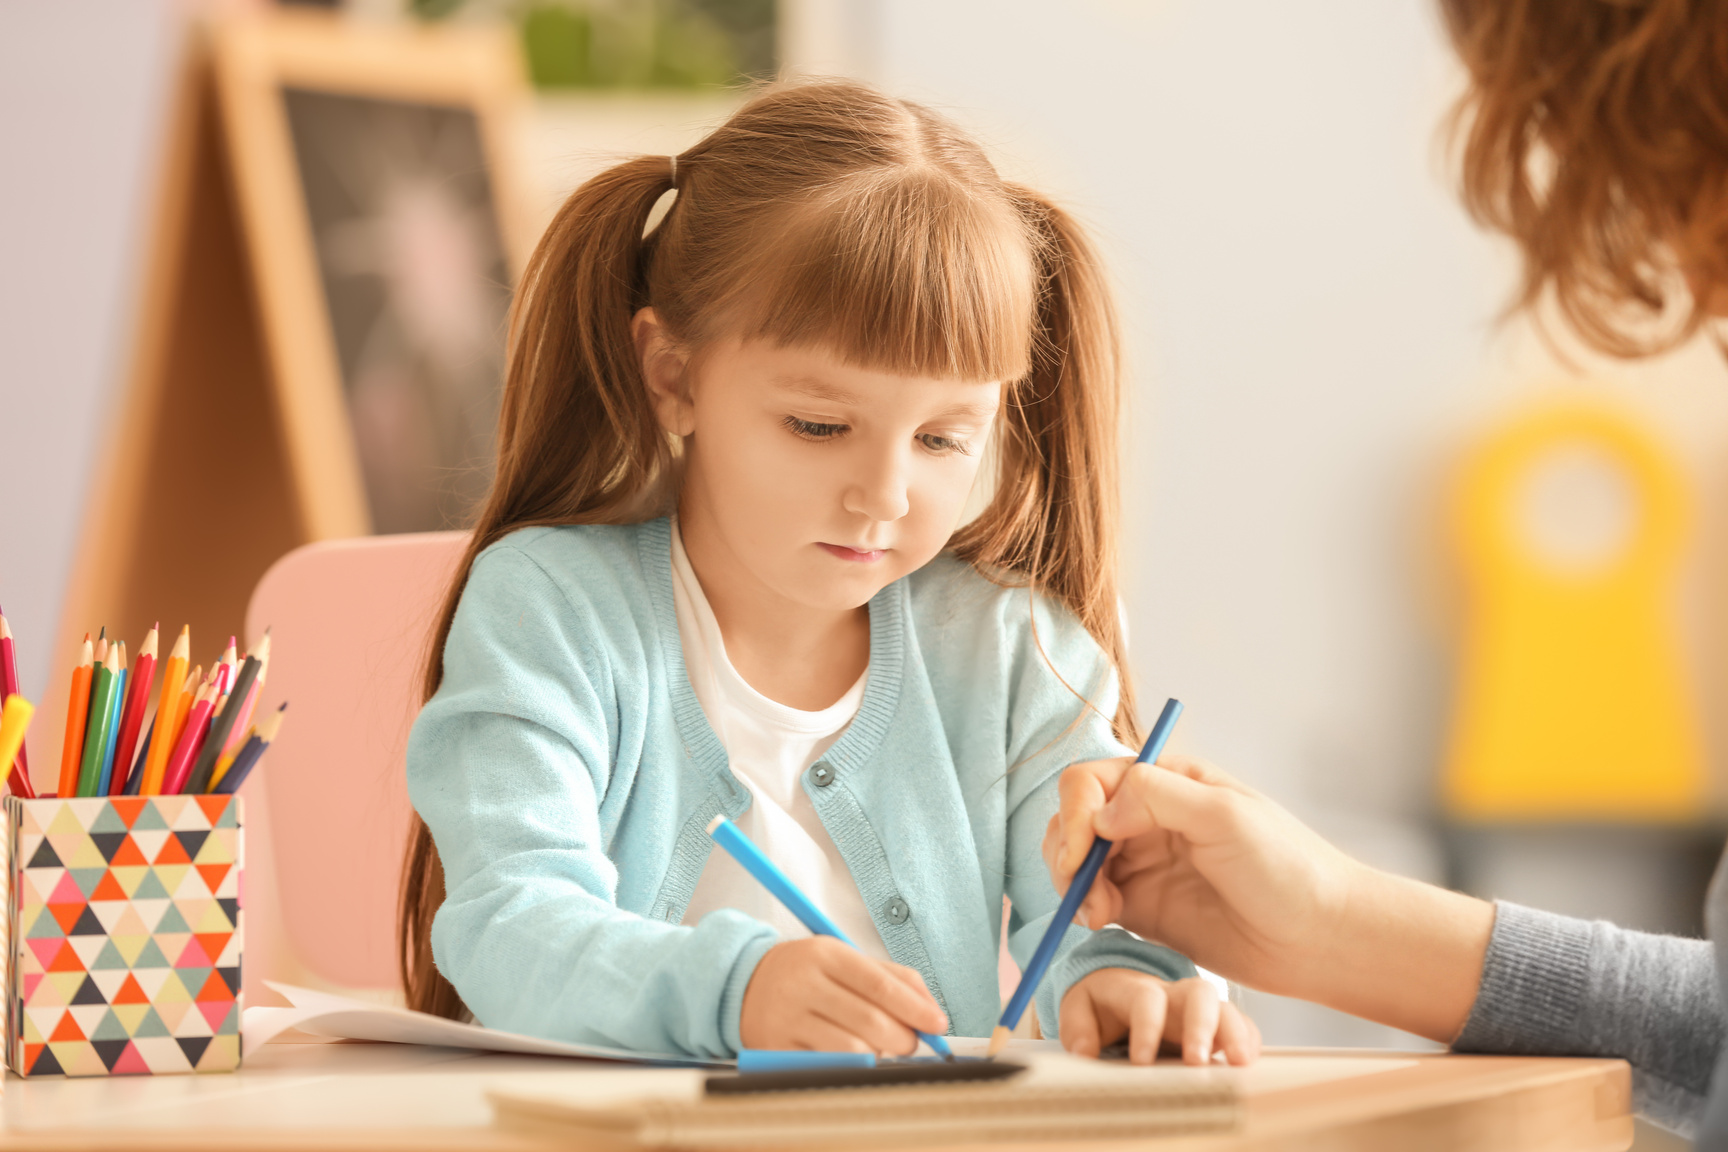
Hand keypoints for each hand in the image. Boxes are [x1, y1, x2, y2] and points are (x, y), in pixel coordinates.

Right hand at [739, 936, 947, 1053]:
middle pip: (869, 1020)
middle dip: (903, 1037)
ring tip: (879, 1047)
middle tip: (911, 1042)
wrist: (747, 983)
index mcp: (825, 954)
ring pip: (851, 1048)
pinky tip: (854, 1056)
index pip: (879, 983)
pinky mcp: (777, 1049)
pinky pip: (829, 1066)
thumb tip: (932, 1009)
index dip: (915, 1007)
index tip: (938, 1024)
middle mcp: (803, 984)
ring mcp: (788, 1018)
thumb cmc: (810, 972)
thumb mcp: (846, 959)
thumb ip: (892, 977)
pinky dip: (853, 1066)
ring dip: (878, 1054)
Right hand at [1044, 753, 1356, 993]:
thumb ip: (1158, 797)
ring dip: (1070, 882)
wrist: (1320, 939)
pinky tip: (1098, 922)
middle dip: (1067, 849)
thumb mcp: (1226, 816)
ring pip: (1075, 859)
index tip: (1085, 852)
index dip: (1079, 812)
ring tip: (1095, 912)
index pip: (1093, 780)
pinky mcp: (1142, 908)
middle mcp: (1148, 818)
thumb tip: (1101, 814)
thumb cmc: (1289, 869)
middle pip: (1075, 817)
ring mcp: (1144, 864)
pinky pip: (1091, 900)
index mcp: (1168, 782)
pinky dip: (1081, 908)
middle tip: (1080, 886)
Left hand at [1059, 968, 1259, 1065]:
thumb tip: (1084, 1052)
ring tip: (1238, 1065)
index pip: (1147, 1000)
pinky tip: (1246, 1064)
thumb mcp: (1078, 1009)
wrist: (1121, 992)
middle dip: (1201, 1026)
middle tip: (1196, 1063)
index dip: (1146, 1028)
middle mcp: (1173, 995)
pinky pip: (1241, 1026)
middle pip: (1198, 993)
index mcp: (1136, 989)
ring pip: (1225, 1009)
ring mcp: (1197, 1010)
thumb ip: (1077, 1028)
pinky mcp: (1215, 1026)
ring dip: (1234, 1035)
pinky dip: (1247, 1042)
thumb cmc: (1101, 1005)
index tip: (1140, 1062)